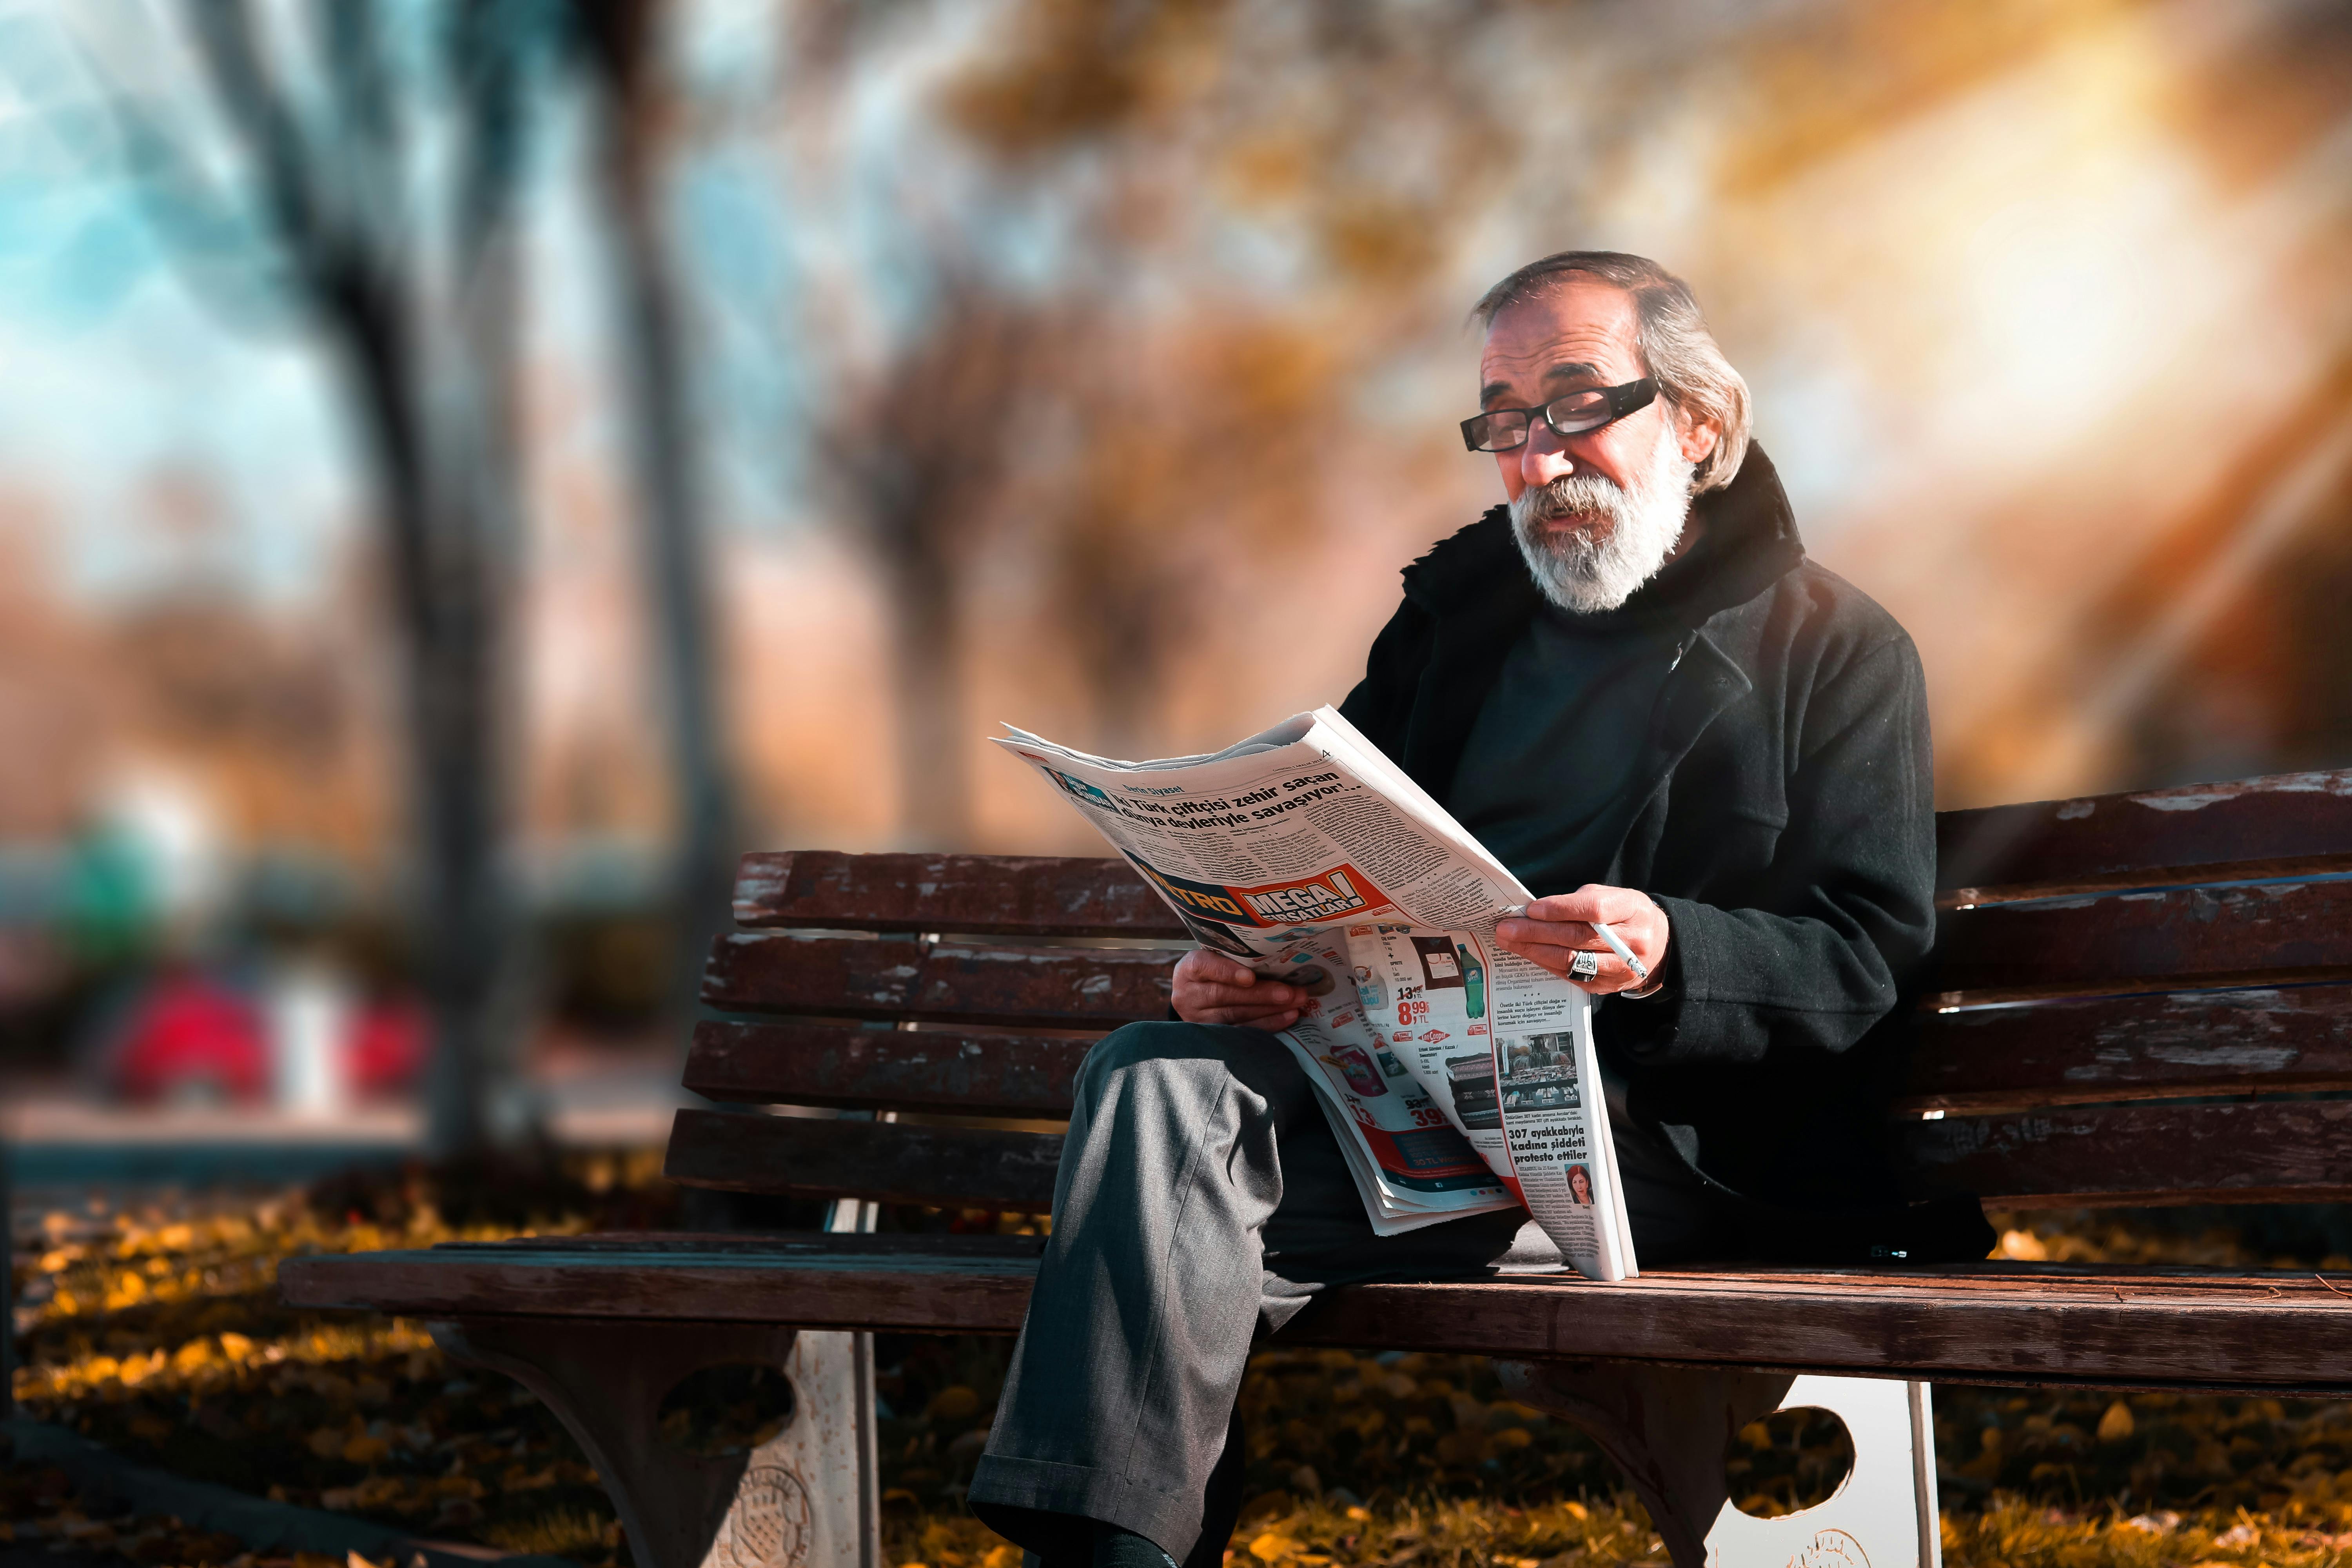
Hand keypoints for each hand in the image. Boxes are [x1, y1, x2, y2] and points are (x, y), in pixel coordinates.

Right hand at [1171, 949, 1303, 1029]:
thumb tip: (1277, 960)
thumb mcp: (1216, 957)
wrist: (1194, 994)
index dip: (1227, 973)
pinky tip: (1287, 1018)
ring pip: (1235, 1015)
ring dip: (1269, 1010)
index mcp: (1188, 969)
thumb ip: (1236, 958)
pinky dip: (1267, 1025)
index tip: (1250, 977)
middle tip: (1290, 992)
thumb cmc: (1213, 970)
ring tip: (1295, 1004)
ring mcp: (1199, 1020)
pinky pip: (1242, 1033)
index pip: (1203, 967)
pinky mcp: (1213, 1036)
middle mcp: (1188, 996)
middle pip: (1223, 995)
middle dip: (1260, 994)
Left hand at [1493, 884, 1668, 994]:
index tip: (1531, 909)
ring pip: (1573, 961)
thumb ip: (1578, 901)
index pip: (1594, 910)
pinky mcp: (1610, 986)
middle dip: (1537, 933)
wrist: (1658, 945)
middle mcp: (1631, 943)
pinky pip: (1573, 977)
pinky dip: (1548, 964)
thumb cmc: (1625, 914)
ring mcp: (1622, 969)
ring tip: (1509, 942)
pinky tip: (1529, 954)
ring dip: (1536, 952)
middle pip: (1578, 938)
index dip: (1560, 909)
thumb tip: (1536, 911)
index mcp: (1633, 911)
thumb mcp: (1611, 896)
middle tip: (1506, 928)